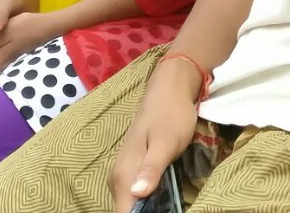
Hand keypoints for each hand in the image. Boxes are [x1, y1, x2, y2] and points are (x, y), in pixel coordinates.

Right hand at [108, 59, 201, 212]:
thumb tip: (137, 194)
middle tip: (164, 207)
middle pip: (124, 209)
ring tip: (163, 206)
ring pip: (128, 202)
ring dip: (142, 209)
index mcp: (125, 171)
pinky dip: (144, 202)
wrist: (168, 88)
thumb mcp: (166, 144)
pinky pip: (133, 193)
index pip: (123, 211)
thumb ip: (151, 170)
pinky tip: (158, 201)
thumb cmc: (170, 115)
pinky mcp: (133, 167)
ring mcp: (125, 170)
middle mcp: (119, 174)